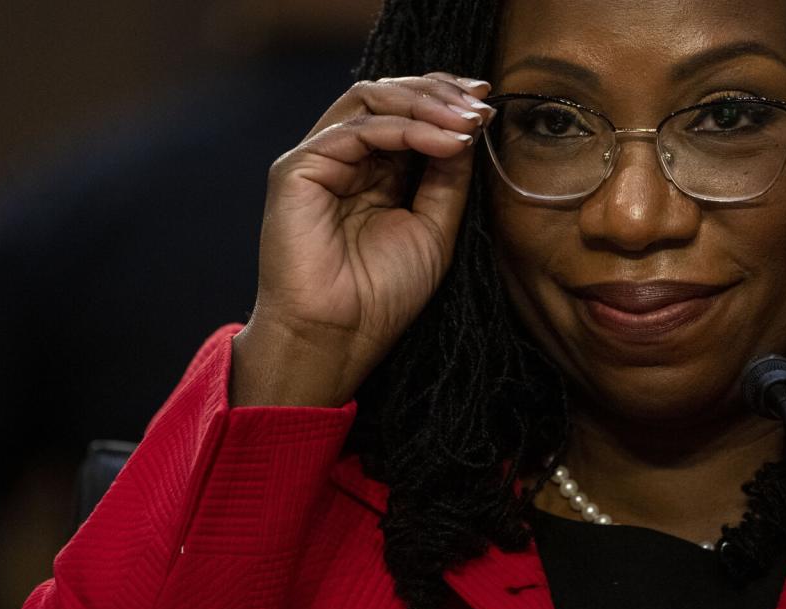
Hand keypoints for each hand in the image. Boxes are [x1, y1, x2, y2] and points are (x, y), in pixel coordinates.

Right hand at [231, 73, 494, 406]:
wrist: (338, 337)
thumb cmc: (382, 295)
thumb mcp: (433, 228)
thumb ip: (447, 177)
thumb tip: (471, 126)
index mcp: (372, 171)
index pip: (405, 113)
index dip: (445, 100)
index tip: (488, 104)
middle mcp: (344, 158)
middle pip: (388, 95)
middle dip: (440, 94)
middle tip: (482, 105)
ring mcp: (318, 160)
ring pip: (370, 100)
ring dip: (427, 105)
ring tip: (468, 122)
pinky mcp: (298, 169)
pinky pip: (357, 130)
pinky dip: (407, 129)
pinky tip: (446, 142)